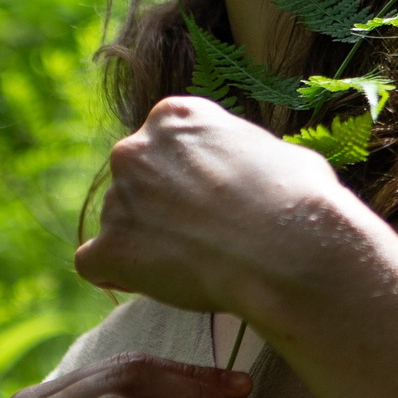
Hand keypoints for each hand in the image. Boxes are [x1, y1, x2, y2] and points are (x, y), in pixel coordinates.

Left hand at [74, 94, 350, 317]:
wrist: (291, 250)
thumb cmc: (301, 198)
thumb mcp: (276, 152)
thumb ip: (238, 156)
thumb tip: (247, 174)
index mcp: (176, 116)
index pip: (167, 144)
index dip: (190, 176)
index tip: (215, 200)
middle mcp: (136, 149)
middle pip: (137, 179)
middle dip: (161, 205)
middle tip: (203, 235)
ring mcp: (117, 198)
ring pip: (119, 222)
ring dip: (147, 241)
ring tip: (197, 264)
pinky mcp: (109, 248)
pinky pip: (96, 264)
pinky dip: (121, 274)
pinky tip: (159, 281)